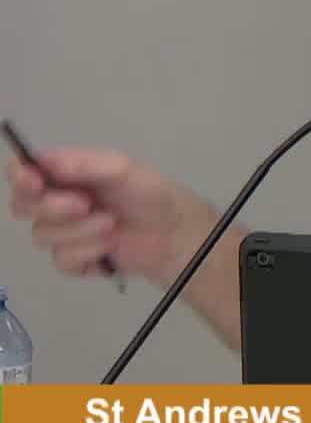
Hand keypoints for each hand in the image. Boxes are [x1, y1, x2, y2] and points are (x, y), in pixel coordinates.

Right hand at [6, 148, 216, 285]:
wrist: (178, 235)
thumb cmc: (153, 194)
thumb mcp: (125, 170)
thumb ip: (87, 165)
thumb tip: (47, 162)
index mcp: (66, 174)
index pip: (24, 172)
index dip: (21, 177)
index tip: (34, 183)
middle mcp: (58, 201)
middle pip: (22, 207)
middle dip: (51, 208)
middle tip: (85, 205)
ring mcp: (65, 232)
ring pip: (42, 236)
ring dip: (79, 231)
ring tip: (112, 223)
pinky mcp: (75, 259)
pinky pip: (62, 260)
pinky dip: (87, 252)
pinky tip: (110, 246)